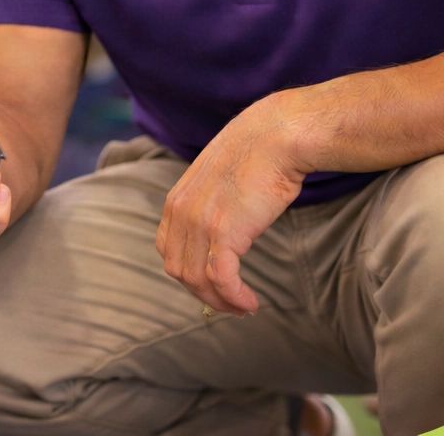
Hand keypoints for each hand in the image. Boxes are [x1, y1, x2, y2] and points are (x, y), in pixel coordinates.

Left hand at [155, 99, 309, 315]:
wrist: (276, 136)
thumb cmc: (257, 156)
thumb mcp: (219, 181)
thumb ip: (210, 205)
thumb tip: (226, 228)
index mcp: (176, 200)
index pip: (168, 251)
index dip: (188, 273)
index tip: (211, 284)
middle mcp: (181, 213)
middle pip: (180, 271)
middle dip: (203, 293)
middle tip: (230, 304)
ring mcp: (200, 222)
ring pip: (198, 280)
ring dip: (220, 301)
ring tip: (243, 307)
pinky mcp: (224, 231)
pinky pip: (222, 279)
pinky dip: (234, 298)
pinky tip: (250, 303)